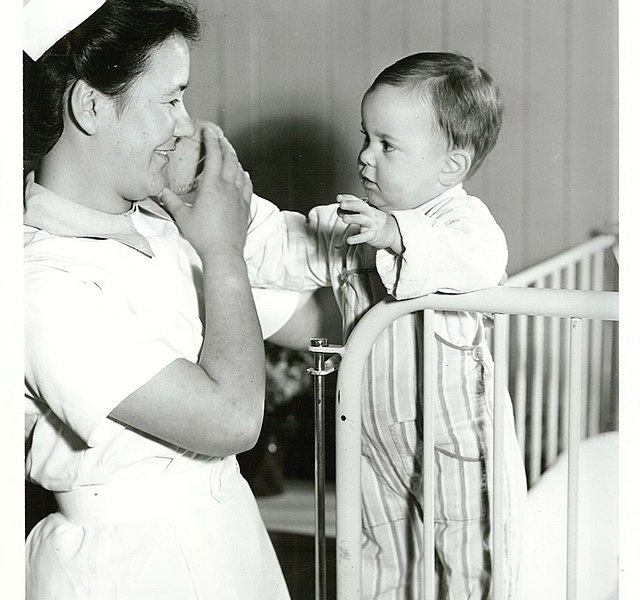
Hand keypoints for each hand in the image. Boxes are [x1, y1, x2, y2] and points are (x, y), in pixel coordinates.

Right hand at [161, 127, 252, 258]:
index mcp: (212, 186)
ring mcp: (239, 197)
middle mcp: (228, 188)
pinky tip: (244, 175)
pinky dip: (245, 177)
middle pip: (229, 160)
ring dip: (235, 159)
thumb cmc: (203, 236)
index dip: (211, 141)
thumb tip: (161, 192)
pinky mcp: (245, 207)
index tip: (209, 131)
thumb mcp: (182, 217)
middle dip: (225, 146)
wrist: (224, 252)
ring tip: (231, 152)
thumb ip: (172, 201)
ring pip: (239, 171)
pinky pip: (247, 187)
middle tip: (221, 138)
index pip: (213, 156)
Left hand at [336, 194, 401, 252]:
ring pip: (363, 220)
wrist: (391, 232)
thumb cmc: (372, 222)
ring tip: (344, 218)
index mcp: (366, 208)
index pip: (357, 201)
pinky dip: (357, 238)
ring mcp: (371, 224)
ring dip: (353, 218)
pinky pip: (364, 236)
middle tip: (342, 204)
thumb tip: (339, 210)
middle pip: (362, 207)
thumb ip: (350, 212)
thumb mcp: (362, 215)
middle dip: (351, 204)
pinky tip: (349, 240)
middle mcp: (369, 214)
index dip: (348, 198)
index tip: (338, 198)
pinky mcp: (372, 235)